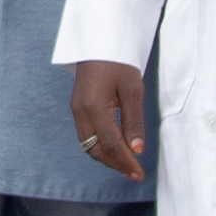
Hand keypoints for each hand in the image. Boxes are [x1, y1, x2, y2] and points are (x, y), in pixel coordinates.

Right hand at [71, 60, 146, 180]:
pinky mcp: (78, 107)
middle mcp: (80, 111)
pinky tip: (115, 149)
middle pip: (95, 149)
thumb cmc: (118, 62)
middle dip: (115, 163)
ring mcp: (76, 110)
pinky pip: (87, 135)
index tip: (139, 173)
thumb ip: (133, 121)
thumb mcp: (132, 89)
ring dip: (107, 158)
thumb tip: (137, 150)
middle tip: (134, 173)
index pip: (110, 143)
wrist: (99, 42)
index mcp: (93, 106)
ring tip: (126, 165)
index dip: (125, 161)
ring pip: (89, 145)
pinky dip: (101, 146)